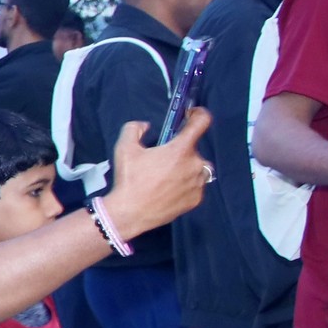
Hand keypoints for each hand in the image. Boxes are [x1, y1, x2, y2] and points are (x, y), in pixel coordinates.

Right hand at [98, 109, 211, 241]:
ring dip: (187, 167)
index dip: (199, 114)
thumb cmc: (130, 179)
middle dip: (182, 150)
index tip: (192, 115)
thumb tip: (145, 126)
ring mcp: (198, 183)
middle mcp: (195, 164)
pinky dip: (187, 184)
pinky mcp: (197, 199)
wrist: (131, 213)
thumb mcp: (124, 148)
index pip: (202, 122)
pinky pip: (196, 186)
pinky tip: (170, 189)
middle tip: (163, 159)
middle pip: (194, 149)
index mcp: (181, 149)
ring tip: (168, 176)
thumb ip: (134, 129)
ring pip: (198, 168)